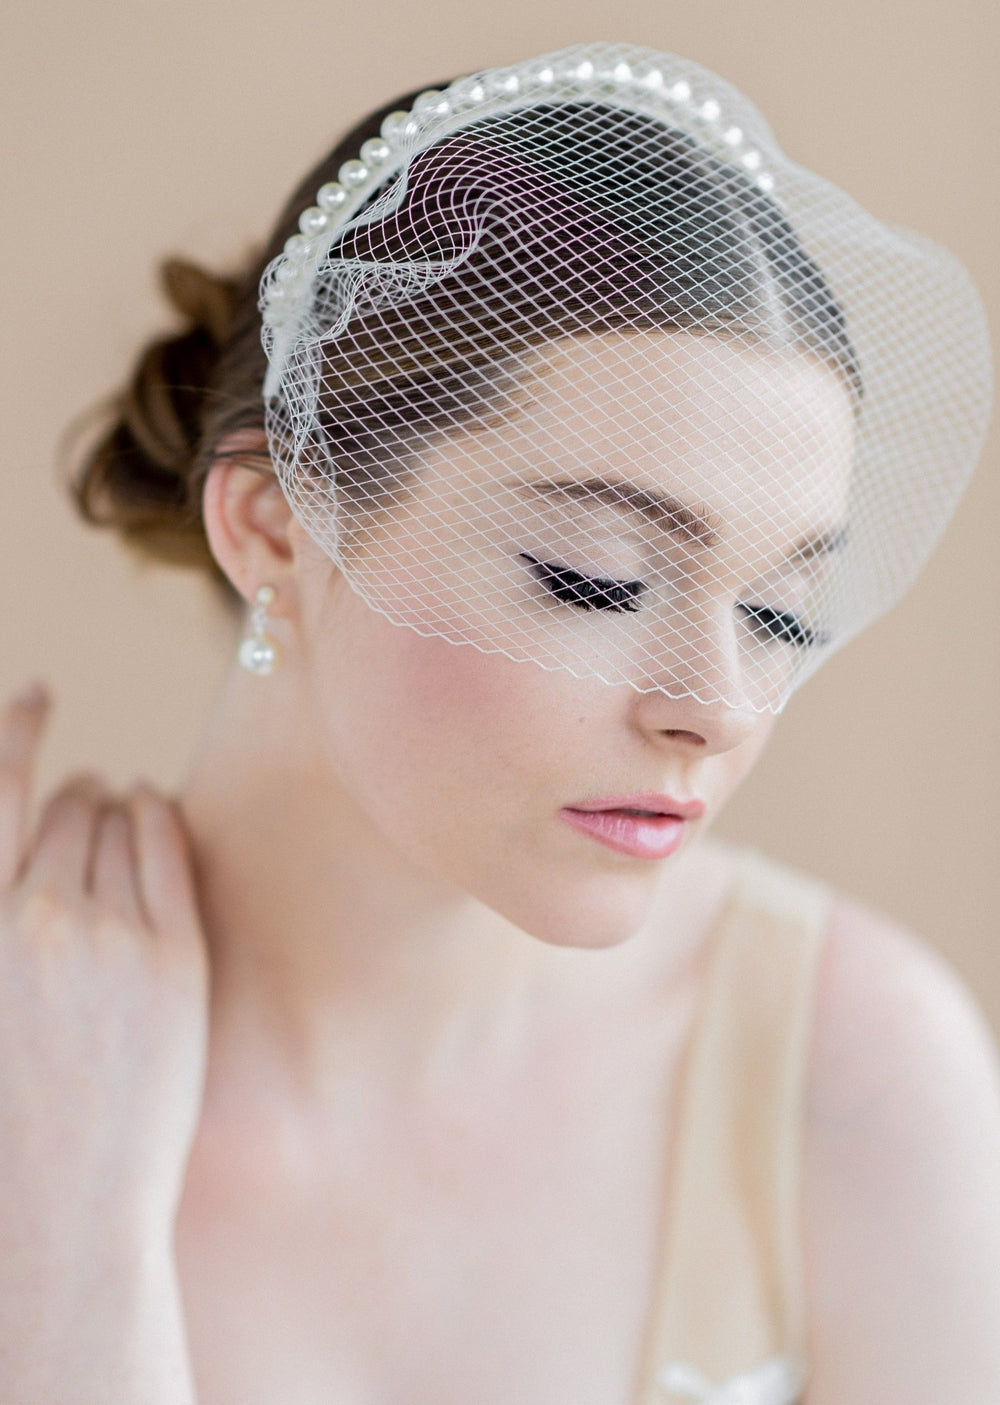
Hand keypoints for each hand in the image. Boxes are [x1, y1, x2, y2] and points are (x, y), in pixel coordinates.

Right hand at [0, 681, 209, 1257]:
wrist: (63, 1205)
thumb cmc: (11, 1109)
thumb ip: (9, 911)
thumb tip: (52, 837)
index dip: (13, 730)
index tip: (35, 691)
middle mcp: (29, 920)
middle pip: (66, 806)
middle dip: (81, 793)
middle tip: (93, 796)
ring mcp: (106, 937)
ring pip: (118, 822)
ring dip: (121, 804)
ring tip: (124, 809)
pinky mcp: (174, 957)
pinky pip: (169, 849)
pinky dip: (162, 818)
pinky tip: (159, 813)